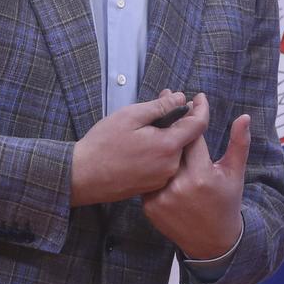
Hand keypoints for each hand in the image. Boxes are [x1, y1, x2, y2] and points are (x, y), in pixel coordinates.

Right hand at [71, 91, 206, 205]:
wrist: (82, 177)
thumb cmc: (103, 145)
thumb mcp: (130, 116)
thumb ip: (160, 107)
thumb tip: (181, 99)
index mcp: (168, 146)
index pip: (198, 125)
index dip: (202, 108)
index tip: (200, 97)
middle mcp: (170, 166)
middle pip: (186, 137)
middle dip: (180, 117)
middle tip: (165, 99)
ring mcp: (162, 178)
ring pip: (174, 150)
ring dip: (169, 133)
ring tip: (150, 120)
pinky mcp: (153, 186)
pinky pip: (164, 163)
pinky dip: (160, 149)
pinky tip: (144, 141)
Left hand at [143, 93, 248, 259]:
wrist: (212, 242)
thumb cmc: (226, 203)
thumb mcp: (234, 174)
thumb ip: (239, 144)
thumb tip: (244, 117)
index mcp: (202, 175)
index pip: (193, 137)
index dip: (193, 116)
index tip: (195, 99)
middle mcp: (179, 186)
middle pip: (171, 145)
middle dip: (172, 121)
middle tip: (171, 98)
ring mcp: (161, 198)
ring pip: (157, 160)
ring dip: (157, 141)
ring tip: (157, 122)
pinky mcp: (150, 207)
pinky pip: (148, 178)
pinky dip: (151, 166)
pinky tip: (150, 151)